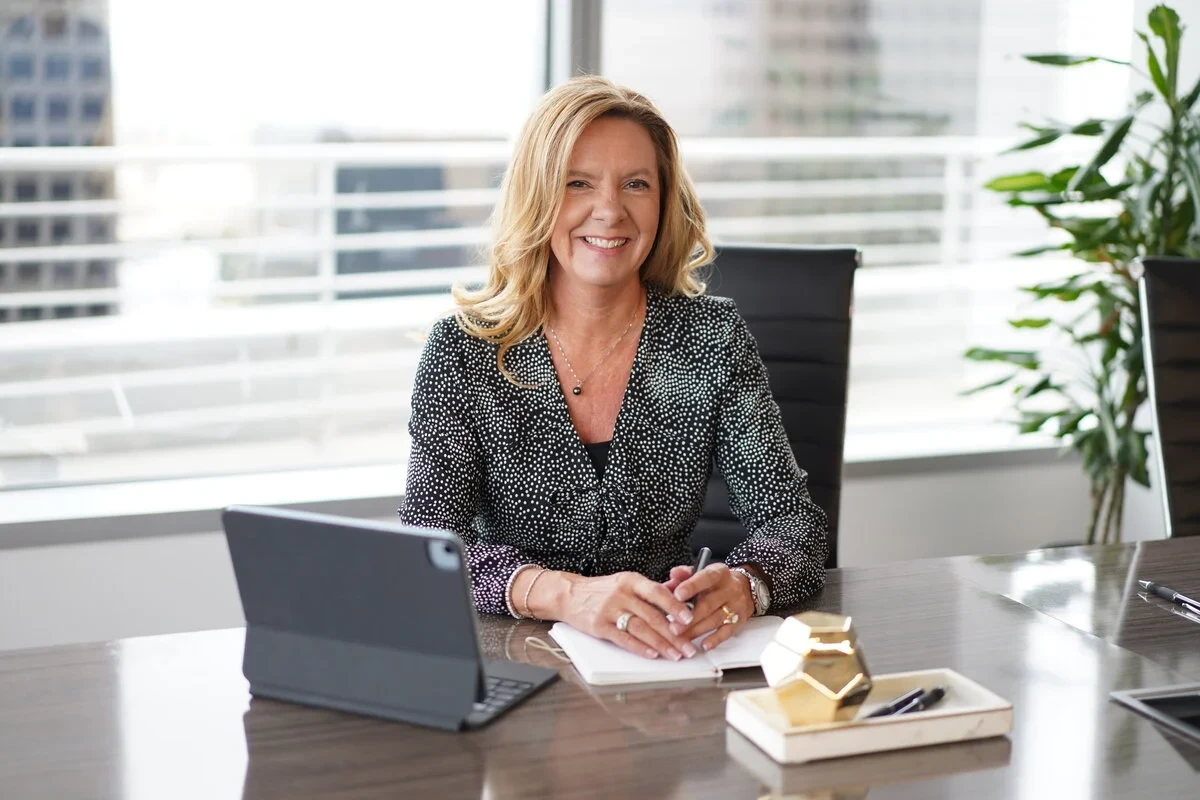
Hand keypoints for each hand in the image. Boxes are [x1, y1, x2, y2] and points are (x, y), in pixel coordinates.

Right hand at [561, 572, 699, 660]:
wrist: (569, 595)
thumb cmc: (603, 590)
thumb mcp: (626, 582)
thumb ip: (652, 588)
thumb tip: (680, 589)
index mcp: (631, 580)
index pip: (657, 592)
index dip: (675, 605)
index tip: (690, 618)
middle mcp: (621, 594)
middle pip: (652, 615)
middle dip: (674, 634)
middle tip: (688, 647)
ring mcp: (609, 610)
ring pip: (640, 629)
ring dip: (661, 644)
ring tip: (676, 654)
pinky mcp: (598, 626)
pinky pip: (622, 638)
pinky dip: (639, 647)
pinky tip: (652, 654)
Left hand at [667, 563, 754, 651]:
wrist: (745, 588)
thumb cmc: (715, 582)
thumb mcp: (702, 572)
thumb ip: (685, 574)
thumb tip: (674, 574)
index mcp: (719, 573)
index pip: (705, 578)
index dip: (691, 586)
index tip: (677, 595)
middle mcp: (730, 589)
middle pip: (708, 604)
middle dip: (689, 617)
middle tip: (673, 627)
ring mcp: (736, 606)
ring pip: (714, 620)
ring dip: (696, 631)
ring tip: (680, 639)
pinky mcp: (739, 621)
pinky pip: (726, 632)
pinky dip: (714, 640)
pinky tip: (703, 645)